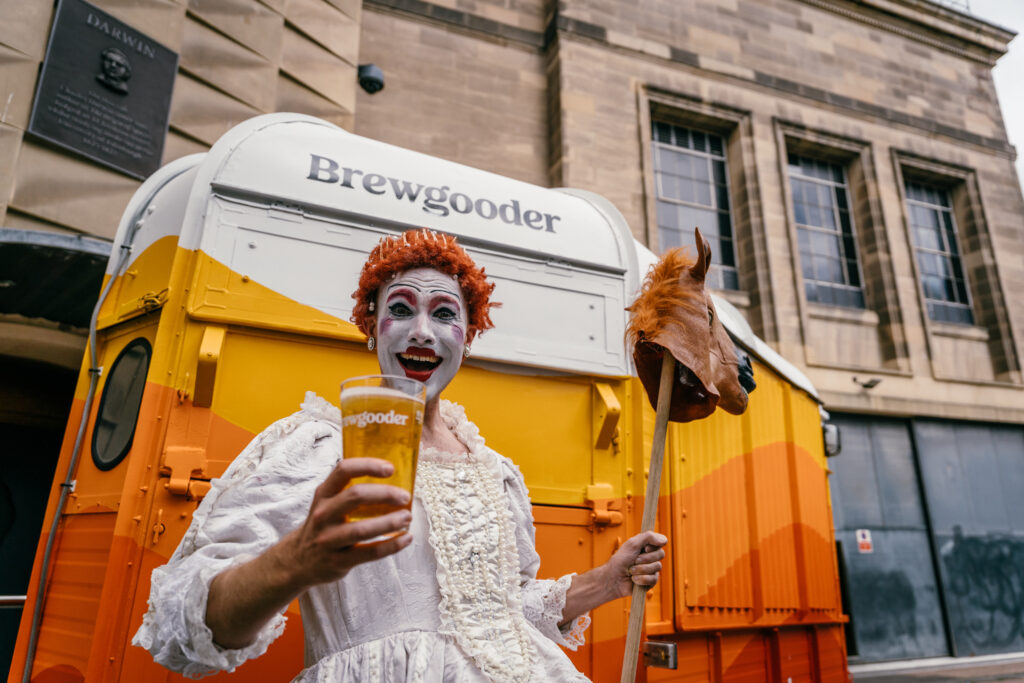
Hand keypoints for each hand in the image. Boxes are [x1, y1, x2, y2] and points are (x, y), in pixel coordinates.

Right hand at [278, 458, 413, 589]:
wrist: (297, 561)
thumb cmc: (323, 526)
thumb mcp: (327, 504)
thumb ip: (349, 491)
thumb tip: (393, 480)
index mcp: (323, 494)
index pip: (344, 470)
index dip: (368, 466)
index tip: (390, 468)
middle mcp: (323, 514)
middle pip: (355, 496)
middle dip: (385, 494)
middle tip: (405, 497)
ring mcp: (328, 539)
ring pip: (362, 529)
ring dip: (390, 522)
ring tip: (407, 518)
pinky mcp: (337, 561)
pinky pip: (369, 553)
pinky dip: (391, 545)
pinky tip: (406, 538)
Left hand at [606, 531, 667, 598]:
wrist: (613, 579)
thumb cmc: (620, 560)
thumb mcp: (632, 544)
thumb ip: (648, 537)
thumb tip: (665, 541)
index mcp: (647, 545)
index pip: (662, 541)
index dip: (655, 545)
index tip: (645, 548)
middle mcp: (651, 556)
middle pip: (661, 554)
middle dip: (645, 558)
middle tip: (634, 560)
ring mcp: (652, 569)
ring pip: (657, 567)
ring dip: (641, 569)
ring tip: (631, 571)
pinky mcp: (651, 581)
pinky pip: (654, 579)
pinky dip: (641, 579)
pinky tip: (634, 580)